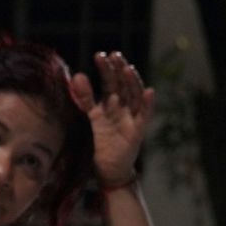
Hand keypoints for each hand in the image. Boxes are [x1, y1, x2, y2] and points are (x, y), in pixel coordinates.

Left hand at [68, 51, 153, 186]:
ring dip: (132, 82)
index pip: (107, 82)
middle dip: (118, 70)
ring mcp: (129, 118)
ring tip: (127, 69)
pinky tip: (149, 92)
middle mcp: (120, 108)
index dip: (105, 69)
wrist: (105, 170)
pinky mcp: (137, 130)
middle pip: (121, 85)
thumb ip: (82, 100)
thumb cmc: (93, 144)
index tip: (100, 55)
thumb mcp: (85, 120)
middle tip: (114, 55)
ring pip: (134, 95)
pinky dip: (147, 103)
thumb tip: (76, 76)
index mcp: (106, 105)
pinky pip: (144, 115)